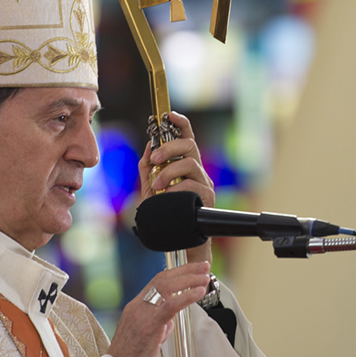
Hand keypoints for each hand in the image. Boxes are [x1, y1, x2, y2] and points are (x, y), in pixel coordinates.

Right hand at [108, 260, 213, 356]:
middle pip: (163, 279)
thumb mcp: (144, 336)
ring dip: (190, 279)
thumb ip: (157, 323)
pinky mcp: (149, 325)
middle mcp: (137, 306)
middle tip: (204, 267)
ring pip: (167, 287)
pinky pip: (170, 305)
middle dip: (187, 270)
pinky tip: (199, 293)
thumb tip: (170, 319)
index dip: (177, 272)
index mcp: (135, 307)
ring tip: (205, 277)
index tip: (194, 268)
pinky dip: (187, 296)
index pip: (157, 281)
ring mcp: (142, 314)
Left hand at [139, 111, 214, 263]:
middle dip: (169, 148)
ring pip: (190, 164)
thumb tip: (148, 147)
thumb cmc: (165, 216)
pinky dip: (176, 188)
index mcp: (184, 166)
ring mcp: (204, 184)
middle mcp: (197, 172)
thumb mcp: (150, 190)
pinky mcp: (207, 198)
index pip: (186, 138)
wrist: (177, 241)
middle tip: (154, 159)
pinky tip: (166, 196)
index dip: (180, 123)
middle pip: (189, 146)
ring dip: (169, 171)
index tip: (169, 115)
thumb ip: (148, 168)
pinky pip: (192, 185)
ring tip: (156, 185)